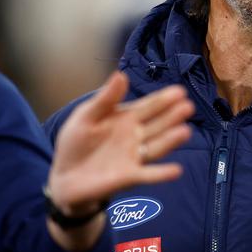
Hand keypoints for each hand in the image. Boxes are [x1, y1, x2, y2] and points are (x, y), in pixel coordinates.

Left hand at [47, 72, 193, 216]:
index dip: (163, 99)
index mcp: (126, 118)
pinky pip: (148, 174)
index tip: (179, 92)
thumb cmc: (76, 142)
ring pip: (156, 146)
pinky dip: (161, 173)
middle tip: (187, 107)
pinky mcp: (130, 176)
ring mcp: (134, 156)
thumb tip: (121, 74)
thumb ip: (105, 99)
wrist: (63, 176)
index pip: (149, 106)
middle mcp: (136, 136)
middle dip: (172, 116)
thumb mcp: (86, 116)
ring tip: (185, 132)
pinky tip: (176, 170)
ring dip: (171, 140)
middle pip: (157, 124)